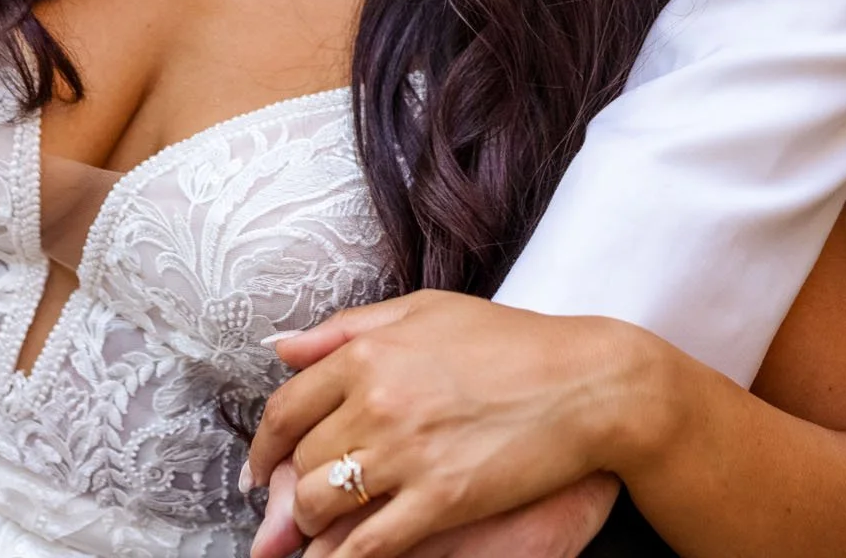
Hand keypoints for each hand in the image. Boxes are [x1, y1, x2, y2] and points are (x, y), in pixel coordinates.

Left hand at [247, 292, 658, 557]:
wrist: (584, 383)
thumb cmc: (508, 341)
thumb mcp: (424, 311)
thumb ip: (347, 329)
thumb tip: (281, 346)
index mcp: (369, 353)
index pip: (288, 406)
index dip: (265, 445)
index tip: (262, 469)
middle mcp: (378, 400)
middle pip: (302, 460)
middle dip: (292, 487)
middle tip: (294, 505)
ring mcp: (408, 453)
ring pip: (322, 504)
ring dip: (311, 524)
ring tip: (320, 530)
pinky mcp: (440, 501)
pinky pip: (368, 546)